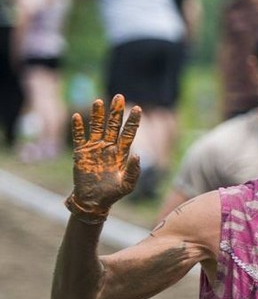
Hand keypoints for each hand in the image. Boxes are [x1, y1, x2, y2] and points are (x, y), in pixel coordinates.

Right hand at [65, 95, 140, 222]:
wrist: (94, 201)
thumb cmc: (113, 194)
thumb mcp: (127, 184)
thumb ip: (134, 170)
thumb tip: (137, 154)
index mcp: (121, 153)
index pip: (129, 133)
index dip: (133, 121)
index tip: (139, 108)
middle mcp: (108, 147)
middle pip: (113, 126)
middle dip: (116, 112)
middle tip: (119, 97)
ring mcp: (94, 149)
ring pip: (96, 128)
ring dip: (97, 115)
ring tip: (99, 102)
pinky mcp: (81, 153)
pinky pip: (79, 137)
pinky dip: (78, 128)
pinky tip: (78, 117)